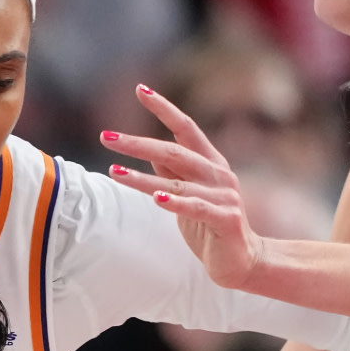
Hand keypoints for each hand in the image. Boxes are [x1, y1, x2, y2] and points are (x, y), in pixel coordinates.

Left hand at [103, 85, 265, 289]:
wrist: (243, 261)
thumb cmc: (210, 226)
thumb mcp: (189, 192)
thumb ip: (173, 171)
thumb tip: (148, 150)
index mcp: (211, 162)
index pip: (185, 127)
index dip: (163, 108)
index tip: (140, 89)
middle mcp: (219, 174)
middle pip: (174, 151)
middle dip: (137, 143)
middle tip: (106, 137)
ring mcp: (224, 196)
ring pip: (177, 181)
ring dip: (142, 177)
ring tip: (114, 170)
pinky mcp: (225, 219)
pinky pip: (196, 207)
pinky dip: (175, 203)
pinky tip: (156, 198)